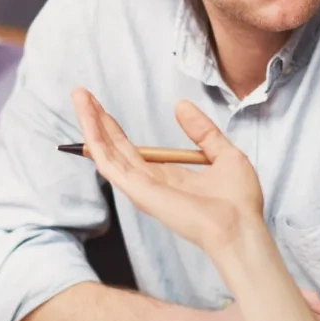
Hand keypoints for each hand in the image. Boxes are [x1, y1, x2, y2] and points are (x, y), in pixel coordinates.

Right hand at [71, 88, 264, 256]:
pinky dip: (96, 139)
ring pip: (106, 151)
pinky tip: (87, 119)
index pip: (132, 150)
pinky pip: (109, 162)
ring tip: (79, 96)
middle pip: (115, 147)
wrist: (241, 226)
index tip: (101, 107)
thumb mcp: (225, 154)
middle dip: (97, 120)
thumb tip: (180, 105)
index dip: (115, 129)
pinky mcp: (138, 190)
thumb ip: (202, 131)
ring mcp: (141, 187)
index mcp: (168, 176)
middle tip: (81, 94)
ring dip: (91, 123)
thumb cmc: (238, 202)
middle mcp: (150, 183)